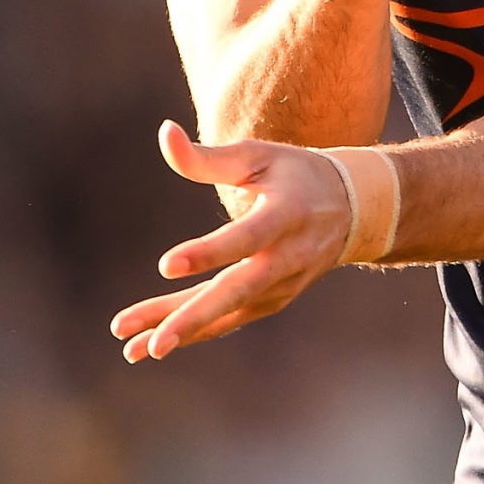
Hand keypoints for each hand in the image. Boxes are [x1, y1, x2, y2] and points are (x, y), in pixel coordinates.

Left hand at [111, 120, 352, 361]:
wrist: (350, 210)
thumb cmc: (293, 174)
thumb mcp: (257, 156)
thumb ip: (207, 156)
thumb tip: (164, 133)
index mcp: (287, 215)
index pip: (245, 238)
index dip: (209, 252)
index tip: (167, 266)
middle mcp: (289, 258)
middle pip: (238, 292)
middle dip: (194, 318)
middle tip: (155, 343)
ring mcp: (283, 286)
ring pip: (228, 314)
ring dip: (182, 332)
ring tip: (133, 350)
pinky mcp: (273, 301)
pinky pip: (229, 320)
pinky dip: (192, 334)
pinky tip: (149, 345)